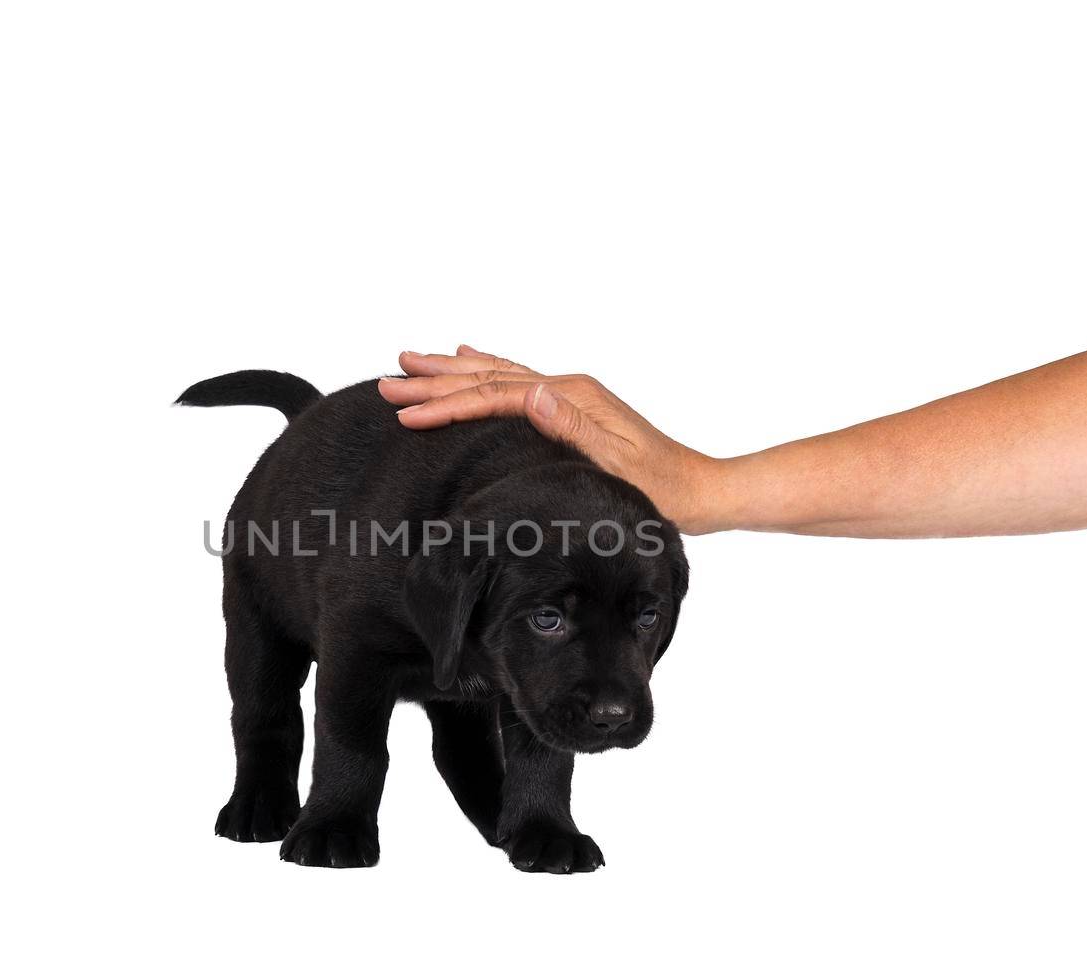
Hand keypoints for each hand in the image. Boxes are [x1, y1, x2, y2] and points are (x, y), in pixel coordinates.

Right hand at [377, 345, 717, 532]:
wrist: (699, 491)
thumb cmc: (658, 490)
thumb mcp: (617, 466)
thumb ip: (573, 428)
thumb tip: (533, 392)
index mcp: (572, 399)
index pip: (494, 397)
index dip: (447, 404)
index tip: (406, 412)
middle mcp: (567, 388)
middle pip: (487, 377)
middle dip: (435, 380)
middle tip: (388, 380)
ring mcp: (569, 394)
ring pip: (496, 373)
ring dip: (452, 369)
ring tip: (411, 360)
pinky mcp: (571, 406)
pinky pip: (515, 380)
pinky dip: (486, 367)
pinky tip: (470, 355)